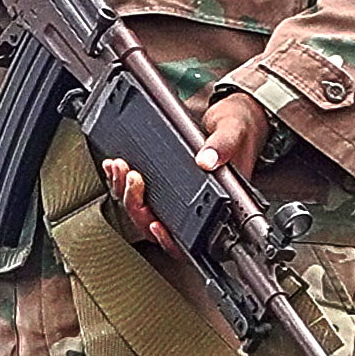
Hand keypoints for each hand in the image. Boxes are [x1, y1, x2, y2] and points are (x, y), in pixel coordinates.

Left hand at [98, 92, 273, 256]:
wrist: (237, 117)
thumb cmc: (241, 129)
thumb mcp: (234, 132)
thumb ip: (223, 146)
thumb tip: (206, 160)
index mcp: (216, 203)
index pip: (190, 236)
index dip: (168, 238)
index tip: (154, 223)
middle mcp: (196, 205)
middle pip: (157, 223)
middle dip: (137, 204)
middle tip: (131, 176)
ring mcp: (179, 196)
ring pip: (144, 210)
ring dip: (125, 192)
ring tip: (119, 167)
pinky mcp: (166, 183)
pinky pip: (140, 193)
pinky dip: (122, 181)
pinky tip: (114, 167)